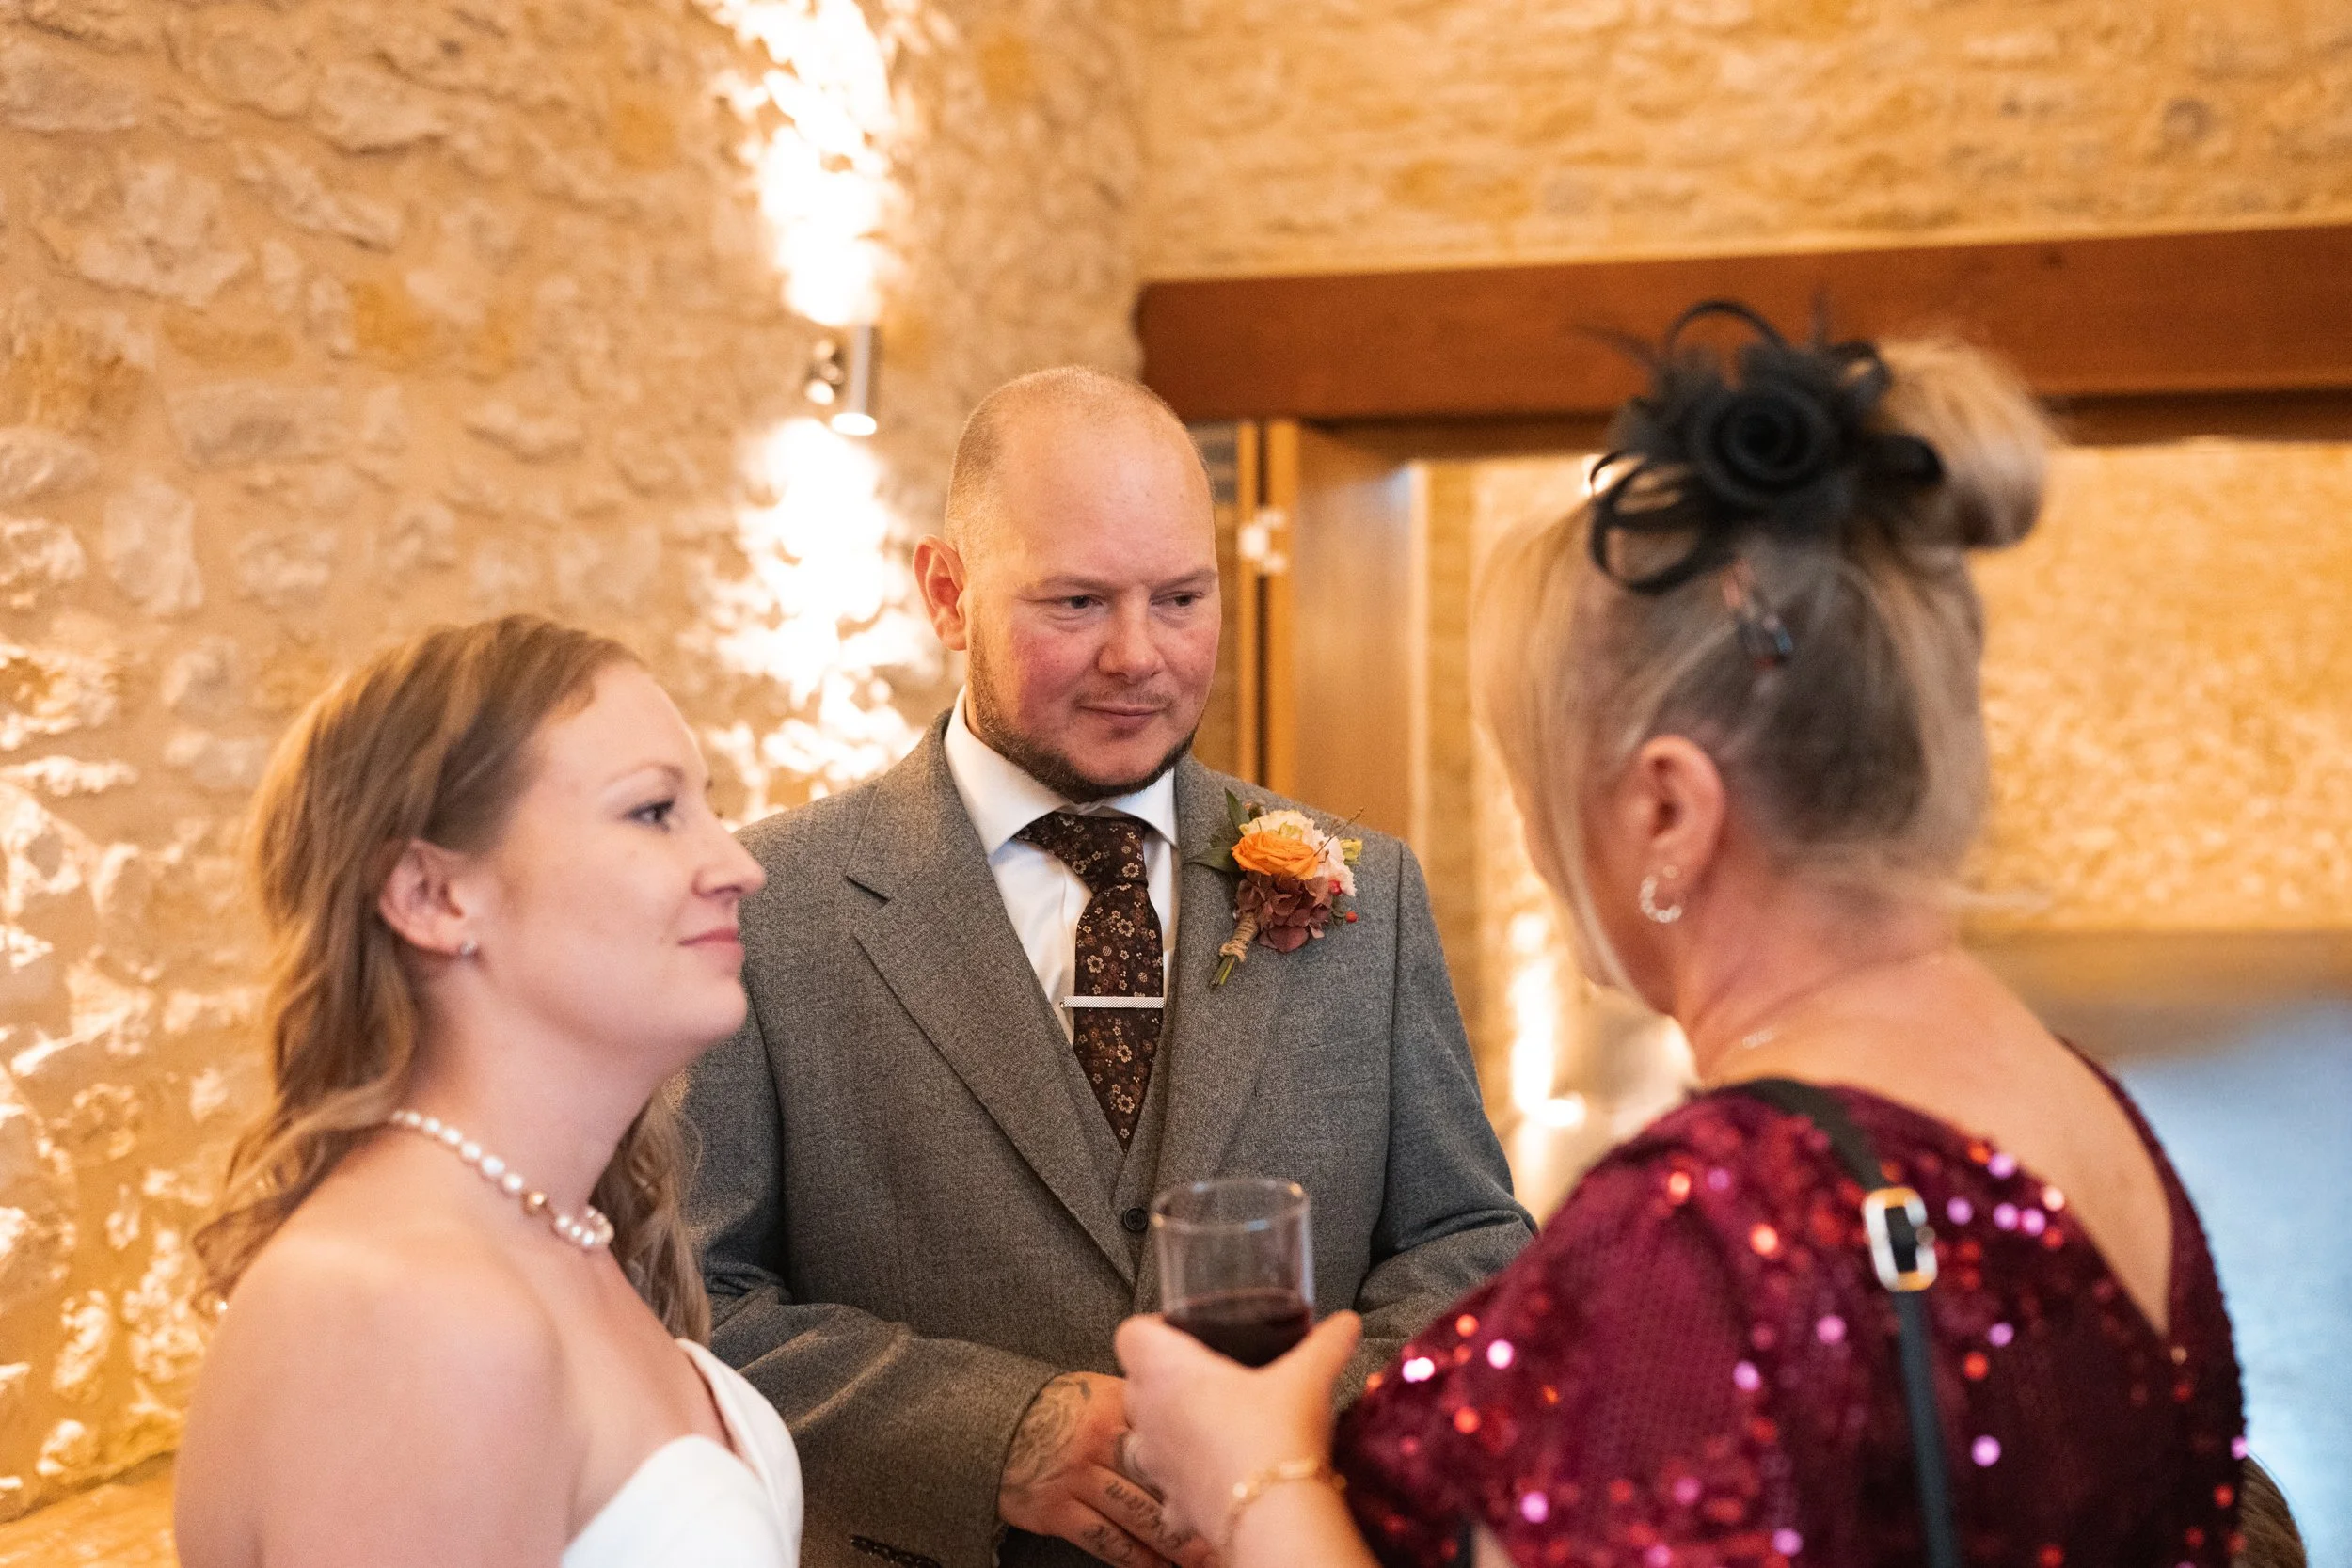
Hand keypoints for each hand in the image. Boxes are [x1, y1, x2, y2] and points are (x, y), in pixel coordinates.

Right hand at [999, 1372, 1212, 1567]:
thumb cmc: (1056, 1409)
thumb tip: (1195, 1422)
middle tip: (1230, 1527)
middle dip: (1198, 1506)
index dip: (1204, 1455)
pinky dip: (1135, 1558)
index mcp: (1115, 1404)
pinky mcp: (1056, 1510)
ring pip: (1137, 1514)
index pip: (1168, 1429)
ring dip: (1173, 1542)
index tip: (1235, 1476)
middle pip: (1159, 1477)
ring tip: (1203, 1559)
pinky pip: (1104, 1539)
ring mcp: (1076, 1476)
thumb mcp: (1098, 1391)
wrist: (991, 1425)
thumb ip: (1142, 1407)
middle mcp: (1098, 1440)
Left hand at [1114, 1312, 1362, 1542]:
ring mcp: (1156, 1463)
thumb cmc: (1275, 1439)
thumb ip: (1325, 1343)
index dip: (1154, 1327)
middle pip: (1137, 1381)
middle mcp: (1149, 1414)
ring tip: (1215, 1424)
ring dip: (1172, 1427)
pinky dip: (1187, 1478)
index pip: (1130, 1332)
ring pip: (1148, 1433)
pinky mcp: (1172, 1503)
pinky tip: (1219, 1472)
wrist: (1275, 1516)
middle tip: (1211, 1376)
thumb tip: (1344, 1324)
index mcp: (1167, 1370)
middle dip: (1167, 1377)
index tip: (1184, 1331)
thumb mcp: (1308, 1376)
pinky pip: (1168, 1484)